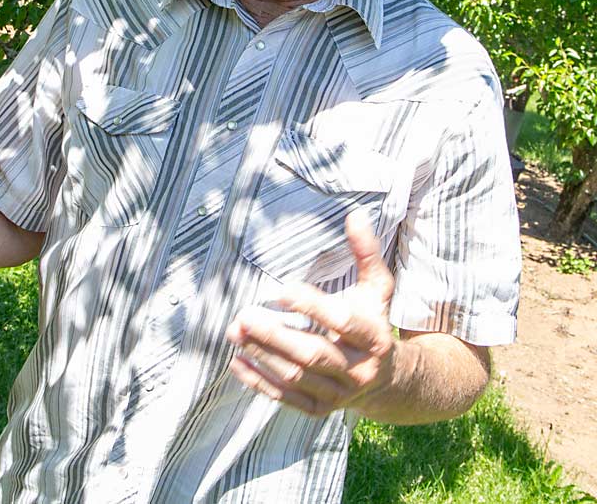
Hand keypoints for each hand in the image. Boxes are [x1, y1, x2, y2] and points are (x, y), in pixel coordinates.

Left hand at [226, 211, 396, 416]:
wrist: (390, 380)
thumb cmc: (374, 323)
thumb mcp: (377, 289)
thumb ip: (366, 254)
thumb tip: (355, 215)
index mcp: (373, 337)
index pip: (342, 322)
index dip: (312, 307)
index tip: (282, 291)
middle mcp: (359, 370)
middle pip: (313, 353)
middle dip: (275, 334)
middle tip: (243, 314)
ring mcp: (339, 394)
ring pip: (297, 376)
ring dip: (261, 354)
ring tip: (234, 331)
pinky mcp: (320, 409)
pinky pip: (286, 398)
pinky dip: (260, 381)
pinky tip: (236, 361)